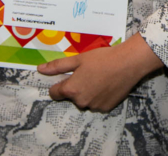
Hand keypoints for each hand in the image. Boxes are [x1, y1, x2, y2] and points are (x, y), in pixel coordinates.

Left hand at [37, 34, 163, 111]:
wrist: (127, 64)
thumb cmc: (101, 59)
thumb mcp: (78, 59)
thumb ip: (58, 66)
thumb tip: (40, 70)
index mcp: (72, 90)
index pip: (54, 93)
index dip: (58, 84)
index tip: (66, 77)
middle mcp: (81, 102)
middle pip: (71, 97)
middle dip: (76, 87)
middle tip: (87, 73)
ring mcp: (94, 107)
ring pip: (85, 100)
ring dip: (87, 92)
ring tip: (99, 77)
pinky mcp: (106, 108)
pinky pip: (97, 103)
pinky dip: (99, 96)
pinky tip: (106, 84)